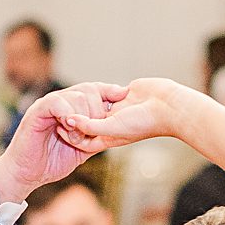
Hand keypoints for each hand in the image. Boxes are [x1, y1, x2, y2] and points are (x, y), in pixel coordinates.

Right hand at [0, 83, 125, 203]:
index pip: (93, 90)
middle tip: (93, 131)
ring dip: (83, 116)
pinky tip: (69, 127)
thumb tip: (115, 131)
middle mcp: (60, 102)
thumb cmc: (50, 163)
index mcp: (70, 108)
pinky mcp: (37, 112)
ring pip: (76, 95)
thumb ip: (94, 136)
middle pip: (88, 90)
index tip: (123, 94)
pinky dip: (67, 113)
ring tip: (77, 136)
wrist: (26, 175)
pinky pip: (57, 103)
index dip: (108, 91)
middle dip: (97, 110)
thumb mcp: (81, 150)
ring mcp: (48, 105)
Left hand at [48, 76, 185, 156]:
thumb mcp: (112, 127)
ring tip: (68, 95)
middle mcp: (110, 126)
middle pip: (86, 123)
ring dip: (84, 102)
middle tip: (57, 108)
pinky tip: (85, 86)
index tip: (57, 123)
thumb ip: (90, 125)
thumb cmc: (142, 123)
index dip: (69, 133)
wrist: (167, 107)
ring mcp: (116, 111)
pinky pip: (104, 94)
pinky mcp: (121, 96)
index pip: (83, 139)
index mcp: (108, 138)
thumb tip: (70, 121)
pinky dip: (96, 91)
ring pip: (94, 107)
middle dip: (74, 117)